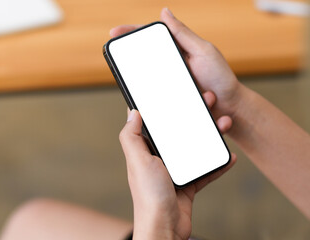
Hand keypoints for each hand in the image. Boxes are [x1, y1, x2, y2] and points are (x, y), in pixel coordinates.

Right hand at [111, 8, 245, 132]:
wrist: (230, 108)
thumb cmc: (220, 78)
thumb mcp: (203, 51)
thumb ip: (183, 33)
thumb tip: (164, 12)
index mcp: (178, 50)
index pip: (151, 38)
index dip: (131, 33)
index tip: (115, 33)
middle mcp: (171, 65)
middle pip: (144, 57)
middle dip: (128, 55)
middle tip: (116, 54)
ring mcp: (170, 82)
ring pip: (147, 79)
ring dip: (140, 78)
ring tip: (134, 77)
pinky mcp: (171, 98)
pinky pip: (155, 97)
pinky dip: (149, 96)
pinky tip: (143, 97)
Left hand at [120, 94, 236, 239]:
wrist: (165, 228)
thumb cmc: (149, 197)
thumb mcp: (138, 161)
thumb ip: (132, 137)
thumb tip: (132, 112)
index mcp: (146, 150)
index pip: (154, 123)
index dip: (163, 107)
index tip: (174, 93)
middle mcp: (160, 158)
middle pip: (179, 131)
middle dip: (193, 116)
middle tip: (207, 101)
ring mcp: (176, 170)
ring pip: (195, 147)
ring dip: (210, 135)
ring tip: (223, 123)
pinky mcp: (189, 183)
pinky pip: (206, 169)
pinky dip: (218, 163)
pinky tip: (230, 155)